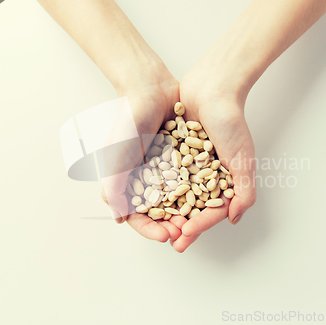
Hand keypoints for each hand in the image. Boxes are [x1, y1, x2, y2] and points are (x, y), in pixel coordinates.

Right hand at [100, 65, 183, 243]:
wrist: (149, 90)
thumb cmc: (127, 121)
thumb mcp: (116, 156)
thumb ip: (115, 187)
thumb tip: (118, 219)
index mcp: (128, 182)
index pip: (138, 215)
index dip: (150, 229)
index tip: (166, 236)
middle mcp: (148, 179)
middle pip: (161, 212)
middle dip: (173, 225)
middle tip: (185, 232)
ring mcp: (166, 169)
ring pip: (179, 199)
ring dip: (188, 212)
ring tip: (198, 220)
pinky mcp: (182, 157)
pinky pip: (192, 178)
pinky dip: (200, 190)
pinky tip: (210, 198)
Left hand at [169, 60, 256, 251]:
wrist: (212, 89)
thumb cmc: (231, 122)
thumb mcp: (243, 160)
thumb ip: (244, 192)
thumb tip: (233, 220)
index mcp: (222, 180)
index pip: (211, 211)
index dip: (199, 226)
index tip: (185, 237)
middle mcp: (203, 175)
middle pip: (191, 207)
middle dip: (179, 224)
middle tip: (169, 241)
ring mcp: (186, 164)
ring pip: (173, 193)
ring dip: (165, 211)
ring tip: (153, 225)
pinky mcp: (171, 151)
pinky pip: (161, 173)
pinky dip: (154, 186)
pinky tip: (143, 199)